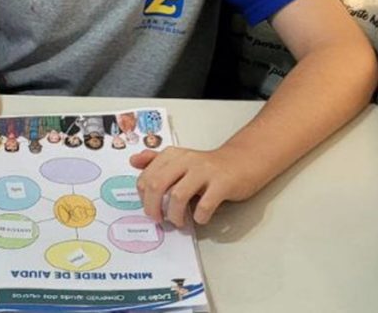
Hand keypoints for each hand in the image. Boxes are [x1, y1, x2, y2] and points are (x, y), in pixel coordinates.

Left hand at [130, 145, 262, 226]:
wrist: (243, 160)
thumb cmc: (208, 167)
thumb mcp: (180, 160)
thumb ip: (156, 161)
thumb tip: (133, 161)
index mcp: (172, 155)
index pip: (146, 176)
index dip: (143, 197)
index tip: (149, 208)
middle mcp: (186, 160)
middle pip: (157, 184)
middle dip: (152, 207)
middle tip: (158, 219)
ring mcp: (205, 171)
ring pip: (177, 196)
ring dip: (174, 215)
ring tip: (178, 222)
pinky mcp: (222, 183)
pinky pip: (205, 205)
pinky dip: (199, 217)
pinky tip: (200, 218)